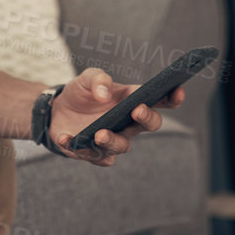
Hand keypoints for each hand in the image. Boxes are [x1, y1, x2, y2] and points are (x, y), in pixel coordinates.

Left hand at [47, 66, 182, 166]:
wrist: (57, 110)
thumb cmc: (81, 93)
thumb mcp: (87, 78)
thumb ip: (98, 80)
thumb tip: (104, 95)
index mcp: (131, 100)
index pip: (159, 100)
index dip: (172, 97)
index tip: (177, 92)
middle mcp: (127, 122)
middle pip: (150, 124)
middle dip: (147, 118)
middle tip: (136, 110)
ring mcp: (113, 139)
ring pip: (123, 146)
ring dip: (112, 140)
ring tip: (98, 133)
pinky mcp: (94, 153)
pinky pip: (94, 157)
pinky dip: (80, 149)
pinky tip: (66, 138)